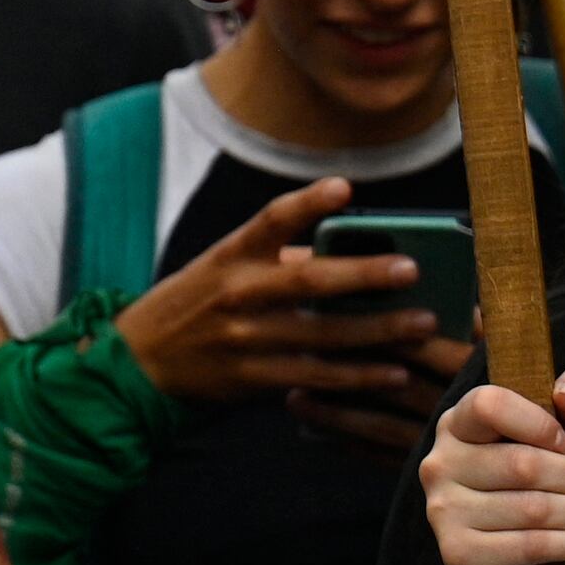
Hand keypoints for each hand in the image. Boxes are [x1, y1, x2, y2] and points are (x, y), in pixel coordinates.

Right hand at [116, 177, 434, 410]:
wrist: (141, 361)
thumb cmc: (196, 304)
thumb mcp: (223, 269)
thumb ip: (278, 260)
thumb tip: (345, 253)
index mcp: (232, 255)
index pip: (270, 219)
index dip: (307, 203)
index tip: (344, 188)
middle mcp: (238, 293)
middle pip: (307, 280)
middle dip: (363, 275)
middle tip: (411, 269)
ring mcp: (246, 337)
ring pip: (322, 334)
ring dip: (377, 330)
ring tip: (423, 324)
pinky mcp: (253, 377)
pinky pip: (314, 377)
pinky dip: (356, 376)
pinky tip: (392, 371)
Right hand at [422, 363, 564, 564]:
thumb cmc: (540, 495)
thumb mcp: (562, 444)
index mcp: (456, 426)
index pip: (489, 404)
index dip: (540, 423)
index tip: (562, 444)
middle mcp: (438, 465)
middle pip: (524, 463)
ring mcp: (443, 512)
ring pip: (533, 508)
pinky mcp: (459, 555)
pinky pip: (531, 545)